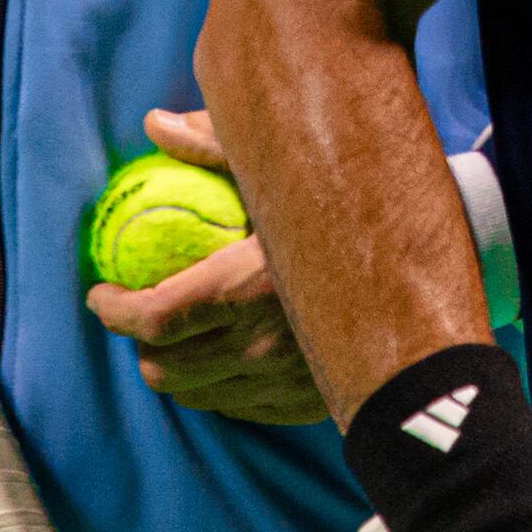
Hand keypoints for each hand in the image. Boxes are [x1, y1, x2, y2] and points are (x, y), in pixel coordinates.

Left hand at [84, 107, 330, 425]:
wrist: (430, 277)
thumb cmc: (352, 207)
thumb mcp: (284, 169)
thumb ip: (217, 146)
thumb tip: (154, 123)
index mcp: (244, 286)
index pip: (152, 318)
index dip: (114, 311)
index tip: (101, 293)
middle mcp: (257, 345)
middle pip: (163, 366)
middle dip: (137, 340)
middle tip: (136, 309)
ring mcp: (282, 381)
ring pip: (193, 393)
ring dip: (171, 364)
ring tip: (174, 332)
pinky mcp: (303, 402)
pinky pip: (234, 407)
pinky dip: (212, 385)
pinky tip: (221, 354)